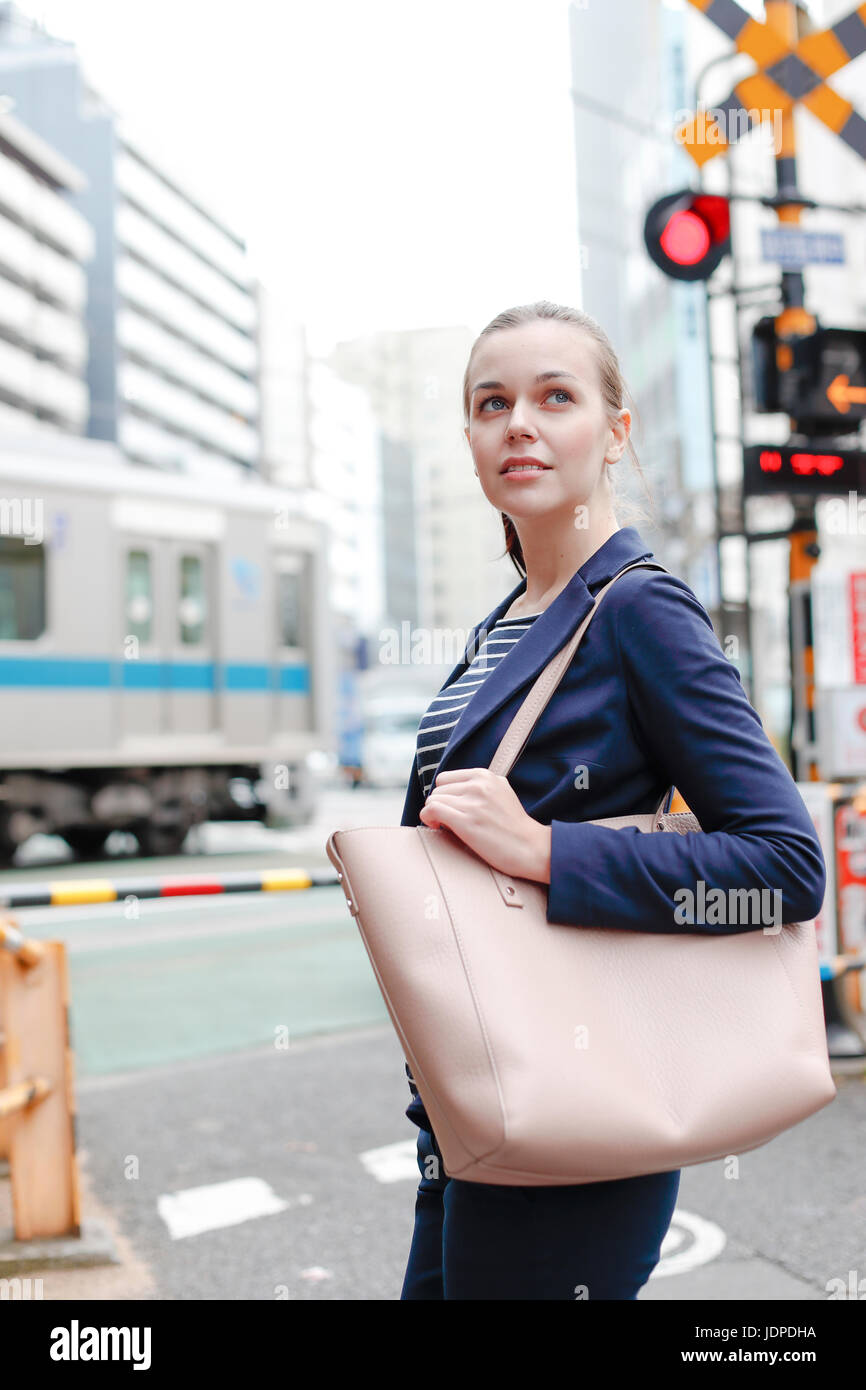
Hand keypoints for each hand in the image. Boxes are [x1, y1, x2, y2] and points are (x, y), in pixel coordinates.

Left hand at [418, 768, 551, 882]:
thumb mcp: (501, 793)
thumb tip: (454, 790)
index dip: (445, 795)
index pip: (446, 778)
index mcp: (486, 776)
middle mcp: (478, 785)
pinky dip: (428, 819)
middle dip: (441, 806)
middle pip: (438, 789)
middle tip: (451, 821)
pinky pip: (432, 810)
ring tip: (448, 827)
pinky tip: (438, 828)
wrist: (531, 848)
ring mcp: (472, 802)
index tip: (451, 809)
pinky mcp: (466, 821)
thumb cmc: (514, 827)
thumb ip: (480, 786)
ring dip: (435, 814)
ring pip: (433, 799)